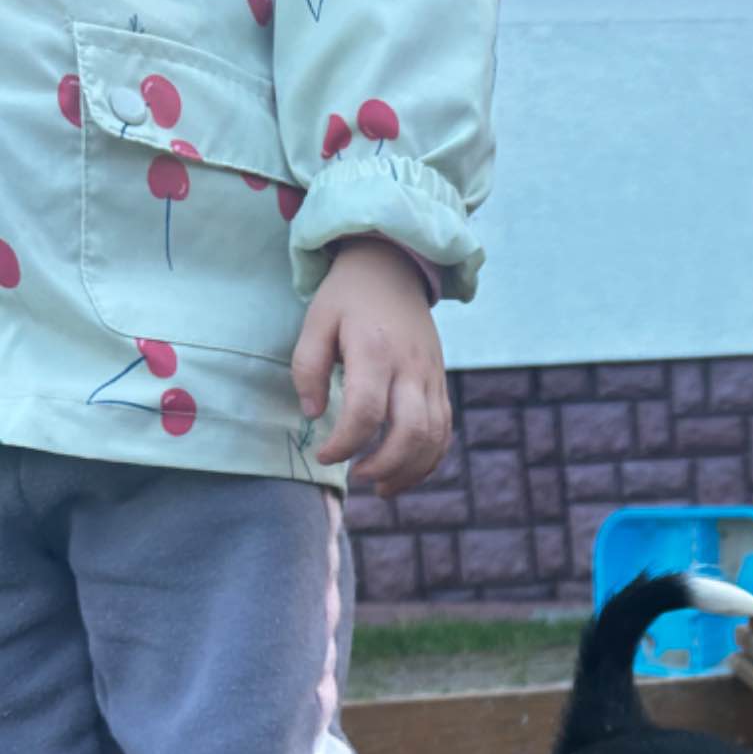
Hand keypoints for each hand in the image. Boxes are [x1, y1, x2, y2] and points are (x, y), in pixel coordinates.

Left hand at [293, 241, 451, 496]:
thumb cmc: (347, 297)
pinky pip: (444, 433)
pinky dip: (428, 461)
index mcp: (375, 350)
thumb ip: (307, 367)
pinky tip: (403, 473)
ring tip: (379, 485)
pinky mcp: (440, 385)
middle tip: (354, 474)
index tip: (324, 454)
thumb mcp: (316, 320)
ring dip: (407, 471)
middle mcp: (410, 367)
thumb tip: (313, 415)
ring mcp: (431, 378)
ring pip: (433, 439)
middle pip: (410, 433)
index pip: (366, 412)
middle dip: (382, 466)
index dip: (344, 444)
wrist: (393, 267)